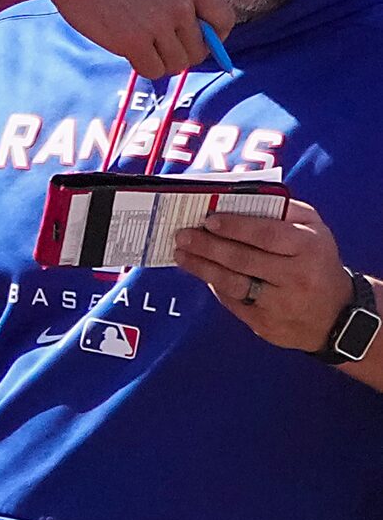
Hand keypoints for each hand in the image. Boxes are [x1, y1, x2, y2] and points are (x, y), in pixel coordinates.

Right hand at [49, 0, 237, 77]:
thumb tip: (193, 26)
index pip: (224, 20)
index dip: (214, 35)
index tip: (199, 38)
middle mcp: (180, 5)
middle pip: (199, 49)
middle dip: (184, 52)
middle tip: (162, 46)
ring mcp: (157, 25)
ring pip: (177, 63)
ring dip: (163, 61)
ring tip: (143, 48)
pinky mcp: (132, 41)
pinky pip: (152, 69)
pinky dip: (144, 66)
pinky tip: (129, 51)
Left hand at [174, 199, 353, 352]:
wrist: (338, 317)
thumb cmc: (317, 262)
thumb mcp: (314, 230)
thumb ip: (283, 209)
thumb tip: (240, 195)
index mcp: (309, 248)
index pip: (266, 235)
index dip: (235, 227)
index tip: (209, 220)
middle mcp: (297, 277)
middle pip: (243, 259)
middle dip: (208, 246)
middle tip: (183, 235)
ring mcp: (281, 304)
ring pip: (233, 283)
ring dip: (202, 267)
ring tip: (181, 254)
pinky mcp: (266, 324)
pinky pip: (233, 302)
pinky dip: (214, 286)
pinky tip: (201, 272)